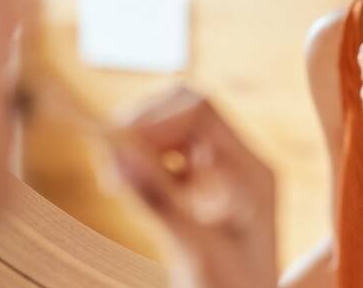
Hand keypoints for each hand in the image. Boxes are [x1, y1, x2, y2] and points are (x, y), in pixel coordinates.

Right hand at [110, 87, 276, 287]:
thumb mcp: (195, 250)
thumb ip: (158, 200)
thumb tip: (116, 152)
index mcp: (251, 172)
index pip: (201, 112)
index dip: (154, 121)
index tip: (119, 152)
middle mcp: (239, 167)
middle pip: (186, 112)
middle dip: (143, 129)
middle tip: (111, 169)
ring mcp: (220, 179)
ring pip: (174, 132)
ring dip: (139, 146)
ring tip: (115, 181)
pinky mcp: (199, 195)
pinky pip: (168, 158)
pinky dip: (142, 165)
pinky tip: (126, 187)